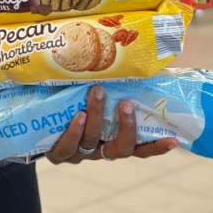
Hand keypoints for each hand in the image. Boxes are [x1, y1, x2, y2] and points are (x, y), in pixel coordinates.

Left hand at [45, 86, 178, 163]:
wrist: (38, 118)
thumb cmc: (75, 99)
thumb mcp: (98, 93)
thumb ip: (117, 83)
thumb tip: (141, 57)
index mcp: (114, 139)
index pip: (141, 147)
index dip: (157, 147)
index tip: (174, 139)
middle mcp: (101, 149)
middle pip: (121, 149)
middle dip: (126, 128)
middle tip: (126, 104)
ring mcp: (80, 153)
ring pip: (92, 142)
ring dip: (97, 116)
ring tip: (97, 92)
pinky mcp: (59, 154)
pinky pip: (66, 149)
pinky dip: (73, 133)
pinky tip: (78, 116)